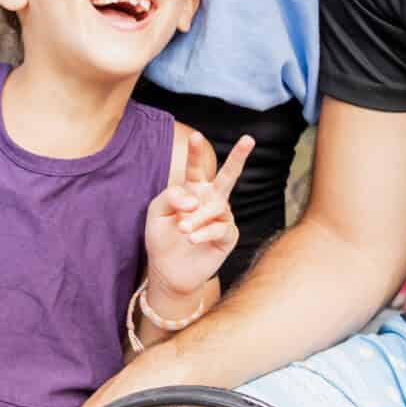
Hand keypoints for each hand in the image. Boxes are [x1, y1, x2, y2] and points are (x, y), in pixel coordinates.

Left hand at [144, 132, 249, 304]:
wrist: (168, 271)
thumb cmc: (162, 238)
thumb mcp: (156, 212)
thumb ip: (170, 196)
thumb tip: (194, 198)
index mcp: (193, 191)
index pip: (196, 168)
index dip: (196, 153)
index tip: (195, 136)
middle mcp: (211, 201)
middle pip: (228, 176)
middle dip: (238, 157)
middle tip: (249, 139)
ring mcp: (222, 218)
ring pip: (217, 207)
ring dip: (198, 217)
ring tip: (182, 229)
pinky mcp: (227, 237)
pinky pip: (220, 228)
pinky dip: (204, 232)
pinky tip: (191, 239)